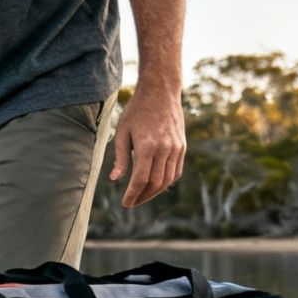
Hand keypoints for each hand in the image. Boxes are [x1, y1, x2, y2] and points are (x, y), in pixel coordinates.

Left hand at [110, 81, 186, 207]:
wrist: (161, 93)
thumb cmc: (136, 112)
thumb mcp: (122, 132)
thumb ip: (120, 157)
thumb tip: (115, 179)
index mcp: (148, 147)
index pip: (140, 180)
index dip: (132, 195)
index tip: (125, 204)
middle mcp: (165, 149)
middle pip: (155, 184)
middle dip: (143, 196)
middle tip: (132, 202)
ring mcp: (176, 148)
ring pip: (168, 180)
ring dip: (155, 192)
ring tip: (142, 196)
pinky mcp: (182, 146)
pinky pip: (176, 171)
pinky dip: (166, 181)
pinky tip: (155, 184)